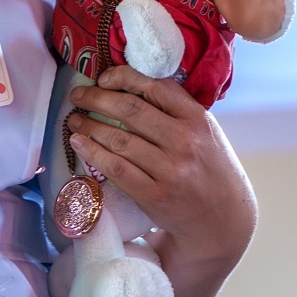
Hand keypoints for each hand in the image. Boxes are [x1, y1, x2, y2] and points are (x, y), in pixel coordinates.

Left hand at [65, 64, 255, 296]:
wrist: (222, 219)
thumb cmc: (208, 170)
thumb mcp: (205, 133)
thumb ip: (176, 111)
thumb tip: (131, 86)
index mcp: (198, 119)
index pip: (156, 87)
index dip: (124, 77)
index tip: (103, 77)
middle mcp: (185, 141)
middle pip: (131, 110)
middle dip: (97, 99)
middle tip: (78, 96)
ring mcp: (170, 170)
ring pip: (120, 139)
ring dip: (90, 126)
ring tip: (74, 120)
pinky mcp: (155, 195)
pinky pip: (117, 169)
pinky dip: (93, 153)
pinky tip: (79, 143)